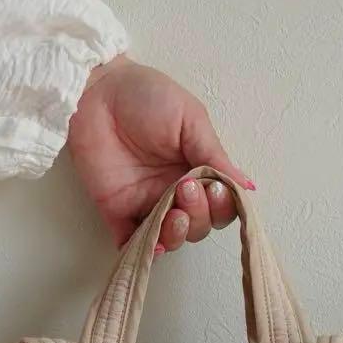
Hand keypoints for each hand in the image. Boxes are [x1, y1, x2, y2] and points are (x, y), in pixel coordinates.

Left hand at [66, 54, 254, 254]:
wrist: (95, 91)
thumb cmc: (143, 95)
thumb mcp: (190, 119)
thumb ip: (215, 156)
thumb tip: (247, 186)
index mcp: (196, 169)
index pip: (219, 204)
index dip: (221, 205)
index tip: (214, 188)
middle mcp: (173, 191)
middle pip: (198, 225)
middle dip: (199, 215)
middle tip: (185, 187)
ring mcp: (146, 203)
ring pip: (170, 238)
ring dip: (177, 234)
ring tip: (173, 213)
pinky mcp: (117, 211)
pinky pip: (133, 242)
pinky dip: (144, 251)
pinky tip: (153, 246)